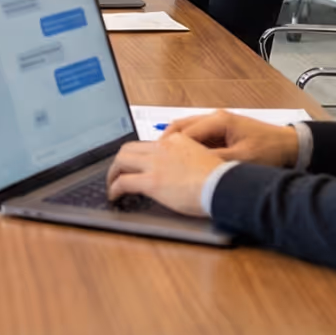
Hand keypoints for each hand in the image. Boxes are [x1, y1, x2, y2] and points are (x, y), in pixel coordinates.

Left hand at [106, 133, 224, 217]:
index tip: (134, 163)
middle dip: (119, 161)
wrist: (224, 186)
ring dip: (113, 173)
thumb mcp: (202, 158)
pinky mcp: (152, 181)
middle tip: (117, 172)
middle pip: (129, 148)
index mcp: (175, 141)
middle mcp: (162, 147)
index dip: (137, 155)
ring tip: (112, 184)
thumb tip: (178, 170)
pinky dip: (114, 188)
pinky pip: (123, 182)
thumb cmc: (219, 178)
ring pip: (121, 161)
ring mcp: (155, 163)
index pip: (148, 144)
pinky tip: (114, 195)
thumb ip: (186, 158)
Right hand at [164, 111, 301, 167]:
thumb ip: (214, 160)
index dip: (170, 146)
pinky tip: (182, 159)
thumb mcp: (241, 159)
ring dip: (176, 144)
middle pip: (181, 127)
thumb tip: (191, 165)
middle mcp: (215, 117)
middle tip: (154, 158)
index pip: (185, 132)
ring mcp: (218, 123)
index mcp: (219, 120)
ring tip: (164, 159)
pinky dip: (187, 145)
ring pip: (187, 130)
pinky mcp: (221, 131)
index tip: (158, 159)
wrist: (290, 146)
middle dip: (166, 142)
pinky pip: (197, 136)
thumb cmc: (270, 150)